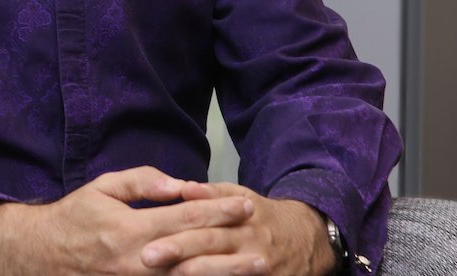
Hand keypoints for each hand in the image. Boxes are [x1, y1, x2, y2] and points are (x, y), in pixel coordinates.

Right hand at [0, 166, 255, 275]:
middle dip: (231, 239)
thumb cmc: (76, 218)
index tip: (244, 203)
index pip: (184, 217)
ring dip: (226, 271)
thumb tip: (178, 184)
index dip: (217, 209)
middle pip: (195, 250)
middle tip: (260, 233)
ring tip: (256, 265)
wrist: (44, 257)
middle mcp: (137, 260)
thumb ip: (141, 182)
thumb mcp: (102, 188)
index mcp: (129, 229)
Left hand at [138, 183, 334, 275]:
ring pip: (227, 271)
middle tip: (147, 258)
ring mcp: (260, 267)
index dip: (176, 235)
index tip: (146, 243)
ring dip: (198, 274)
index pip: (204, 225)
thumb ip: (212, 194)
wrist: (310, 239)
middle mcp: (250, 242)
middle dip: (179, 253)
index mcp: (239, 217)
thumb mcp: (243, 197)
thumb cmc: (263, 217)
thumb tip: (183, 189)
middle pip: (211, 248)